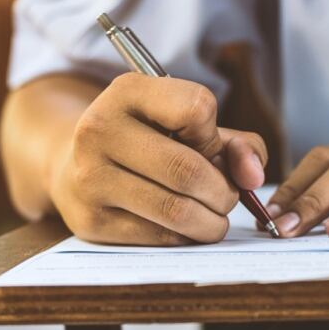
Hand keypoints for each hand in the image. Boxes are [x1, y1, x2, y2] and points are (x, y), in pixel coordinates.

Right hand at [50, 73, 266, 244]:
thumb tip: (253, 177)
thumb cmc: (148, 145)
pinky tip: (185, 228)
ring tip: (214, 218)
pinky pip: (159, 238)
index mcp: (127, 91)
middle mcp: (99, 129)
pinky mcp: (90, 221)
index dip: (216, 137)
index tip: (208, 148)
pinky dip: (186, 238)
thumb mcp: (189, 127)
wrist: (75, 167)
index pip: (197, 108)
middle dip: (224, 193)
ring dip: (212, 222)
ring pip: (176, 211)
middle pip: (188, 170)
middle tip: (227, 198)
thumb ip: (237, 144)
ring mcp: (90, 178)